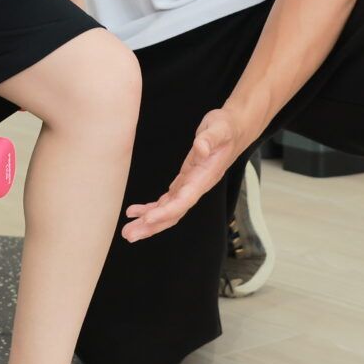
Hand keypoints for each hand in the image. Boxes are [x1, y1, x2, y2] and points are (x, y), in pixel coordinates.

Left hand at [121, 108, 247, 241]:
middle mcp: (197, 187)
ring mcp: (190, 186)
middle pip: (174, 213)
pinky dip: (151, 208)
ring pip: (168, 210)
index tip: (148, 219)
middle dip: (153, 226)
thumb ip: (210, 139)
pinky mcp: (184, 181)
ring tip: (129, 230)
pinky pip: (167, 201)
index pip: (184, 200)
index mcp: (204, 178)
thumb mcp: (219, 128)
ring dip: (149, 222)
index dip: (166, 212)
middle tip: (130, 235)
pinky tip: (136, 212)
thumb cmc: (226, 128)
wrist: (234, 130)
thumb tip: (200, 147)